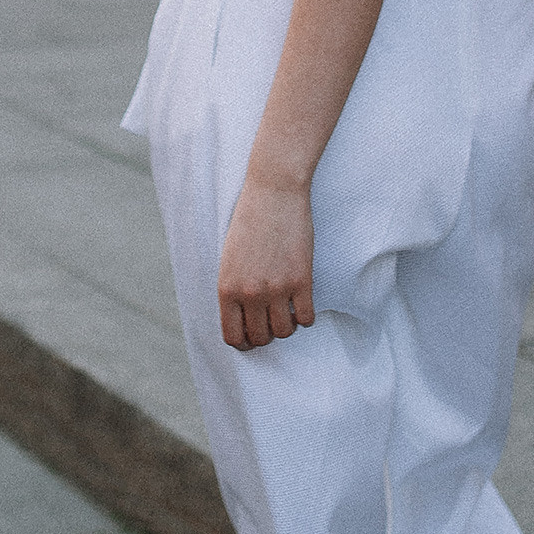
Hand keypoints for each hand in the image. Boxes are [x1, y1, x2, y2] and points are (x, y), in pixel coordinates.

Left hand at [218, 175, 315, 348]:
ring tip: (287, 310)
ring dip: (286, 326)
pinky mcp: (301, 280)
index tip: (252, 334)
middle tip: (272, 320)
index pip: (233, 337)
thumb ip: (233, 289)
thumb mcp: (229, 257)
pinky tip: (302, 303)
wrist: (273, 191)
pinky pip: (306, 318)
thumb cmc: (249, 220)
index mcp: (227, 288)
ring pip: (284, 332)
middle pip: (260, 338)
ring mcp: (276, 288)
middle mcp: (249, 293)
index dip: (244, 342)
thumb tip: (242, 318)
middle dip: (267, 334)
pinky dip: (305, 316)